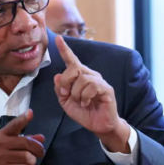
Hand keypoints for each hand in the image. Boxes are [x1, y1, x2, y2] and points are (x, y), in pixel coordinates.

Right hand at [0, 110, 44, 164]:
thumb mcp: (9, 146)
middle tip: (41, 153)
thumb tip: (41, 138)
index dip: (23, 119)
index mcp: (2, 135)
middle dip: (38, 149)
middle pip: (26, 143)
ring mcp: (1, 158)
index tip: (30, 112)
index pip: (14, 125)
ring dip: (32, 161)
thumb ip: (25, 141)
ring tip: (29, 163)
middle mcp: (0, 144)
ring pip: (27, 157)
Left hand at [53, 35, 129, 152]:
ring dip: (76, 94)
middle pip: (74, 67)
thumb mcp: (66, 103)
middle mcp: (90, 75)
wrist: (99, 126)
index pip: (71, 61)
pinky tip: (87, 103)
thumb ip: (60, 90)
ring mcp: (99, 81)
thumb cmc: (85, 113)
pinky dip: (85, 97)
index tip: (58, 39)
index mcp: (80, 76)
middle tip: (66, 94)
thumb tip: (57, 76)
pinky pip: (92, 86)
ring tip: (80, 102)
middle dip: (66, 81)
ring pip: (82, 79)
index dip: (64, 50)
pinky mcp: (106, 88)